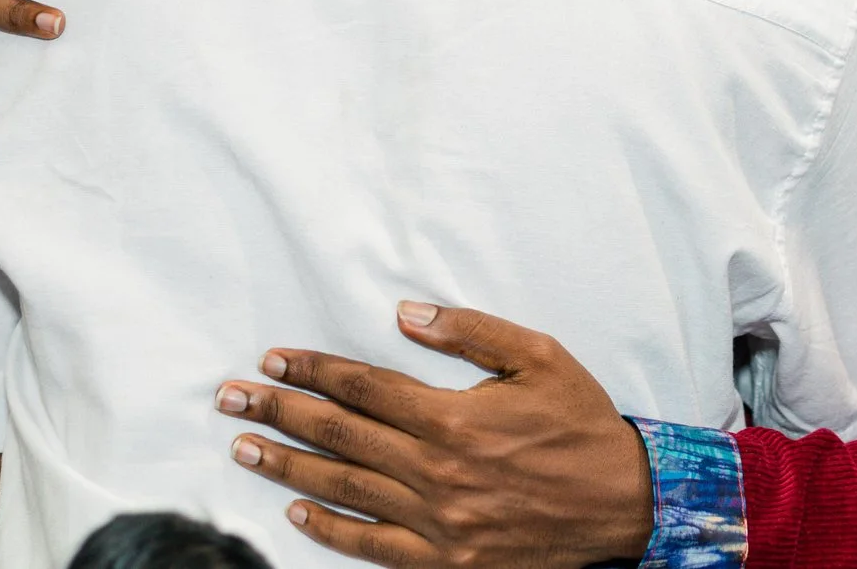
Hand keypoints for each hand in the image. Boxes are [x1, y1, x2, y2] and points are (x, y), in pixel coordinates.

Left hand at [217, 302, 653, 568]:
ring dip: (287, 464)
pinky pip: (373, 547)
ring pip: (345, 489)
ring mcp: (439, 524)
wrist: (624, 504)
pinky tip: (297, 508)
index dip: (313, 371)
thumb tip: (405, 312)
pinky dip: (330, 529)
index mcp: (455, 418)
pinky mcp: (447, 562)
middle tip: (232, 397)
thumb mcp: (539, 356)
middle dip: (279, 411)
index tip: (274, 359)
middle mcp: (437, 472)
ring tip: (244, 446)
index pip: (364, 387)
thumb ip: (469, 332)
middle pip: (340, 434)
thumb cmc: (582, 425)